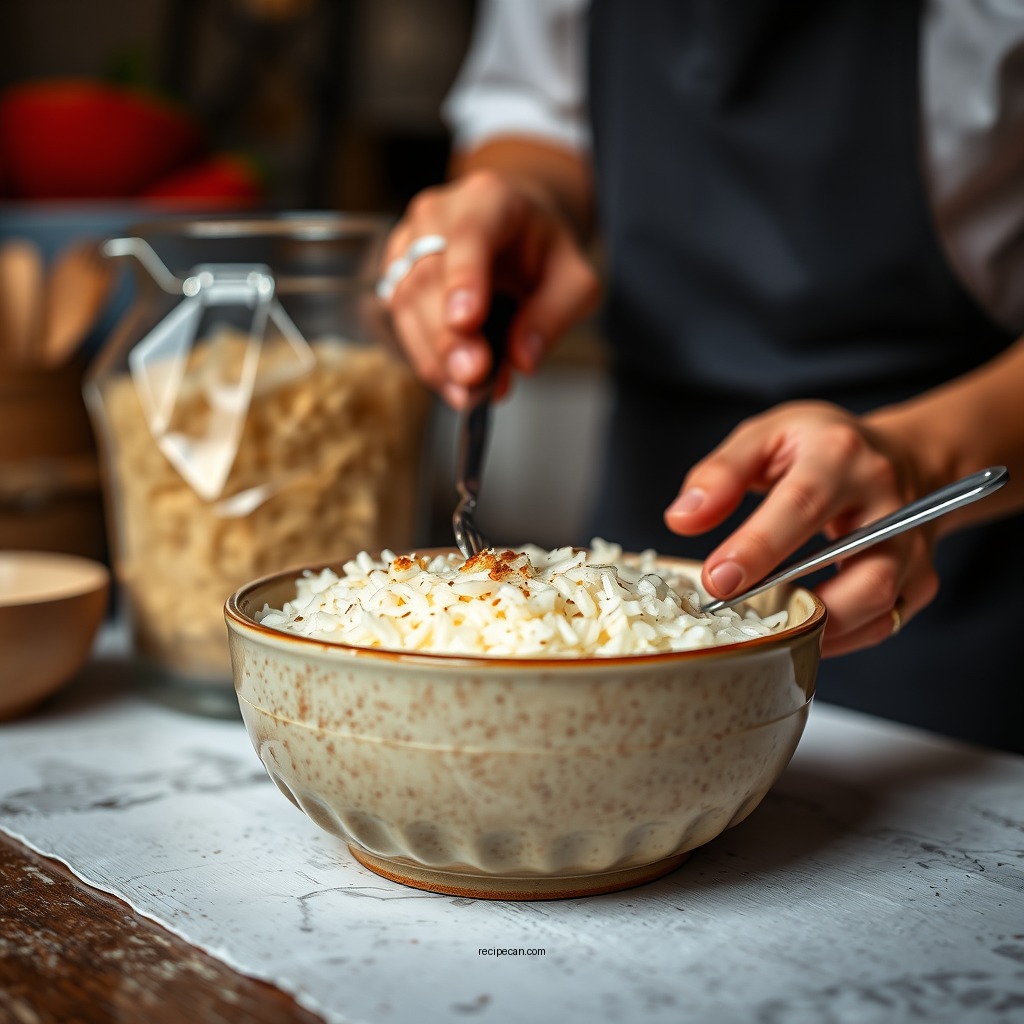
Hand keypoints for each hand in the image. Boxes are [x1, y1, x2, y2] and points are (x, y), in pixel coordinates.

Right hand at [378, 170, 598, 408]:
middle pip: (430, 277)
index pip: (470, 235)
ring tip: (469, 394)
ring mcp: (408, 242)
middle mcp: (438, 214)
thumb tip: (523, 360)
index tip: (466, 322)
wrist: (514, 231)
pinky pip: (402, 322)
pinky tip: (454, 386)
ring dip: (435, 356)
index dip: (464, 280)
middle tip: (473, 378)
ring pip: (408, 304)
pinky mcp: (396, 275)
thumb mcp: (574, 280)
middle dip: (449, 337)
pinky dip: (428, 360)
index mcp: (489, 199)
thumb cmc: (543, 253)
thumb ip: (553, 316)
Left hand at [664, 401, 941, 656]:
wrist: (901, 455)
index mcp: (840, 457)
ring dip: (818, 628)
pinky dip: (838, 639)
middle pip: (859, 569)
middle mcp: (889, 502)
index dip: (758, 547)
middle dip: (798, 603)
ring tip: (766, 626)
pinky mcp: (922, 580)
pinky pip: (883, 624)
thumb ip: (721, 474)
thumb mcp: (766, 436)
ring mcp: (912, 546)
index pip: (802, 505)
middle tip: (739, 615)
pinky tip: (798, 632)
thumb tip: (682, 519)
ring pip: (878, 605)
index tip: (717, 580)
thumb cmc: (822, 447)